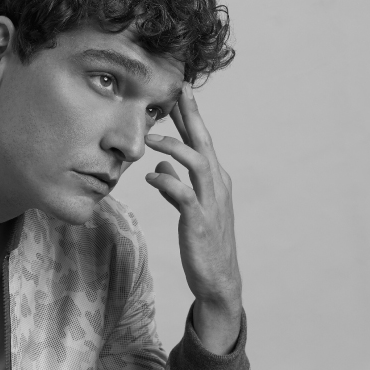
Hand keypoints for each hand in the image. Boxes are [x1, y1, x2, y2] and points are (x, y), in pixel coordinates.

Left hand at [145, 84, 242, 353]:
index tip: (179, 92)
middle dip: (191, 115)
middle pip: (204, 142)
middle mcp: (218, 186)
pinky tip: (151, 176)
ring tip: (150, 138)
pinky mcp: (199, 222)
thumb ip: (178, 183)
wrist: (219, 280)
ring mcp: (211, 203)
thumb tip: (162, 165)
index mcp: (216, 180)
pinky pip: (184, 196)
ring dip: (174, 146)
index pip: (203, 140)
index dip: (191, 116)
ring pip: (197, 163)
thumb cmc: (205, 242)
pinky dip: (168, 182)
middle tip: (177, 90)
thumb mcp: (191, 208)